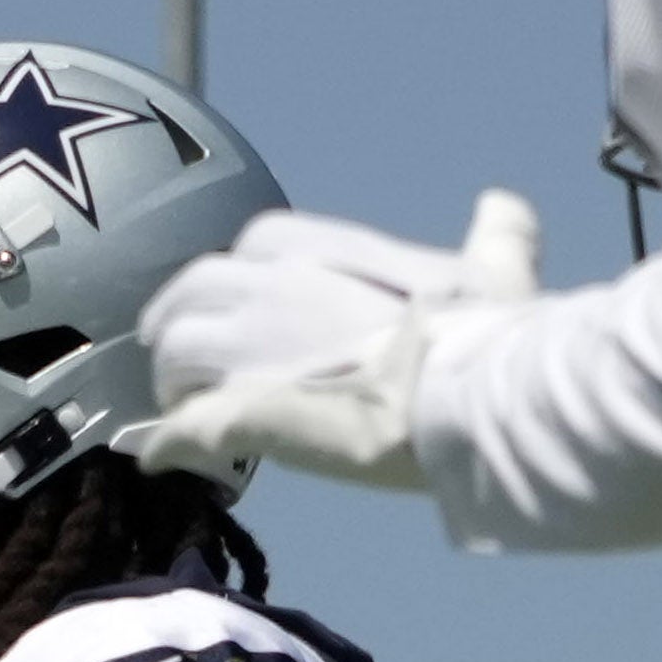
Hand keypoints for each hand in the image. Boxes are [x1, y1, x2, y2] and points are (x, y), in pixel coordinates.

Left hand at [118, 191, 539, 491]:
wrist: (467, 390)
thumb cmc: (487, 335)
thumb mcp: (500, 272)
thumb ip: (496, 238)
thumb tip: (502, 208)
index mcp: (329, 250)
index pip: (258, 244)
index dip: (243, 274)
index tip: (244, 300)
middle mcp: (275, 287)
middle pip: (196, 287)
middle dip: (182, 314)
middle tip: (182, 353)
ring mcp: (250, 347)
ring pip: (177, 349)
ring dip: (173, 378)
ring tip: (183, 408)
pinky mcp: (238, 412)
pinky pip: (180, 422)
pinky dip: (166, 439)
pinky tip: (160, 454)